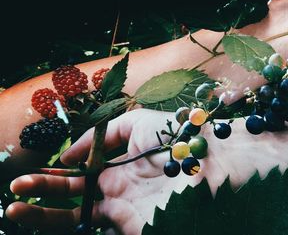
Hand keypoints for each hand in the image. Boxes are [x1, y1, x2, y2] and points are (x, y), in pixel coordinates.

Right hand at [7, 109, 185, 233]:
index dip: (56, 176)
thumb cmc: (175, 136)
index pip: (81, 176)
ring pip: (77, 217)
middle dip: (43, 193)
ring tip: (15, 209)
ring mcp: (123, 211)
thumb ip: (101, 136)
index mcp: (120, 167)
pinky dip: (64, 226)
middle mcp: (118, 191)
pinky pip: (93, 231)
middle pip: (73, 197)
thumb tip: (70, 156)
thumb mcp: (136, 123)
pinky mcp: (130, 227)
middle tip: (16, 191)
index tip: (34, 175)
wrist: (208, 159)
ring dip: (44, 215)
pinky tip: (41, 218)